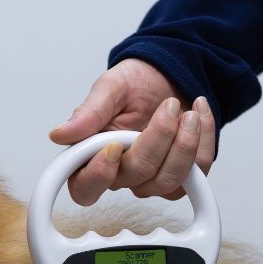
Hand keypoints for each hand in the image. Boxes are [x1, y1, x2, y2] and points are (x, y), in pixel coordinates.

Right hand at [49, 59, 215, 203]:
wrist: (170, 74)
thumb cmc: (136, 83)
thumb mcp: (109, 88)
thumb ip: (88, 114)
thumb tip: (59, 135)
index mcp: (91, 157)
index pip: (84, 188)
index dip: (98, 175)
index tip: (113, 146)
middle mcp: (119, 174)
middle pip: (136, 178)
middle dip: (158, 139)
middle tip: (168, 106)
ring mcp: (150, 179)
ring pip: (167, 182)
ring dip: (184, 144)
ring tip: (188, 112)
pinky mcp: (180, 177)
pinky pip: (196, 175)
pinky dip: (203, 141)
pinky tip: (199, 114)